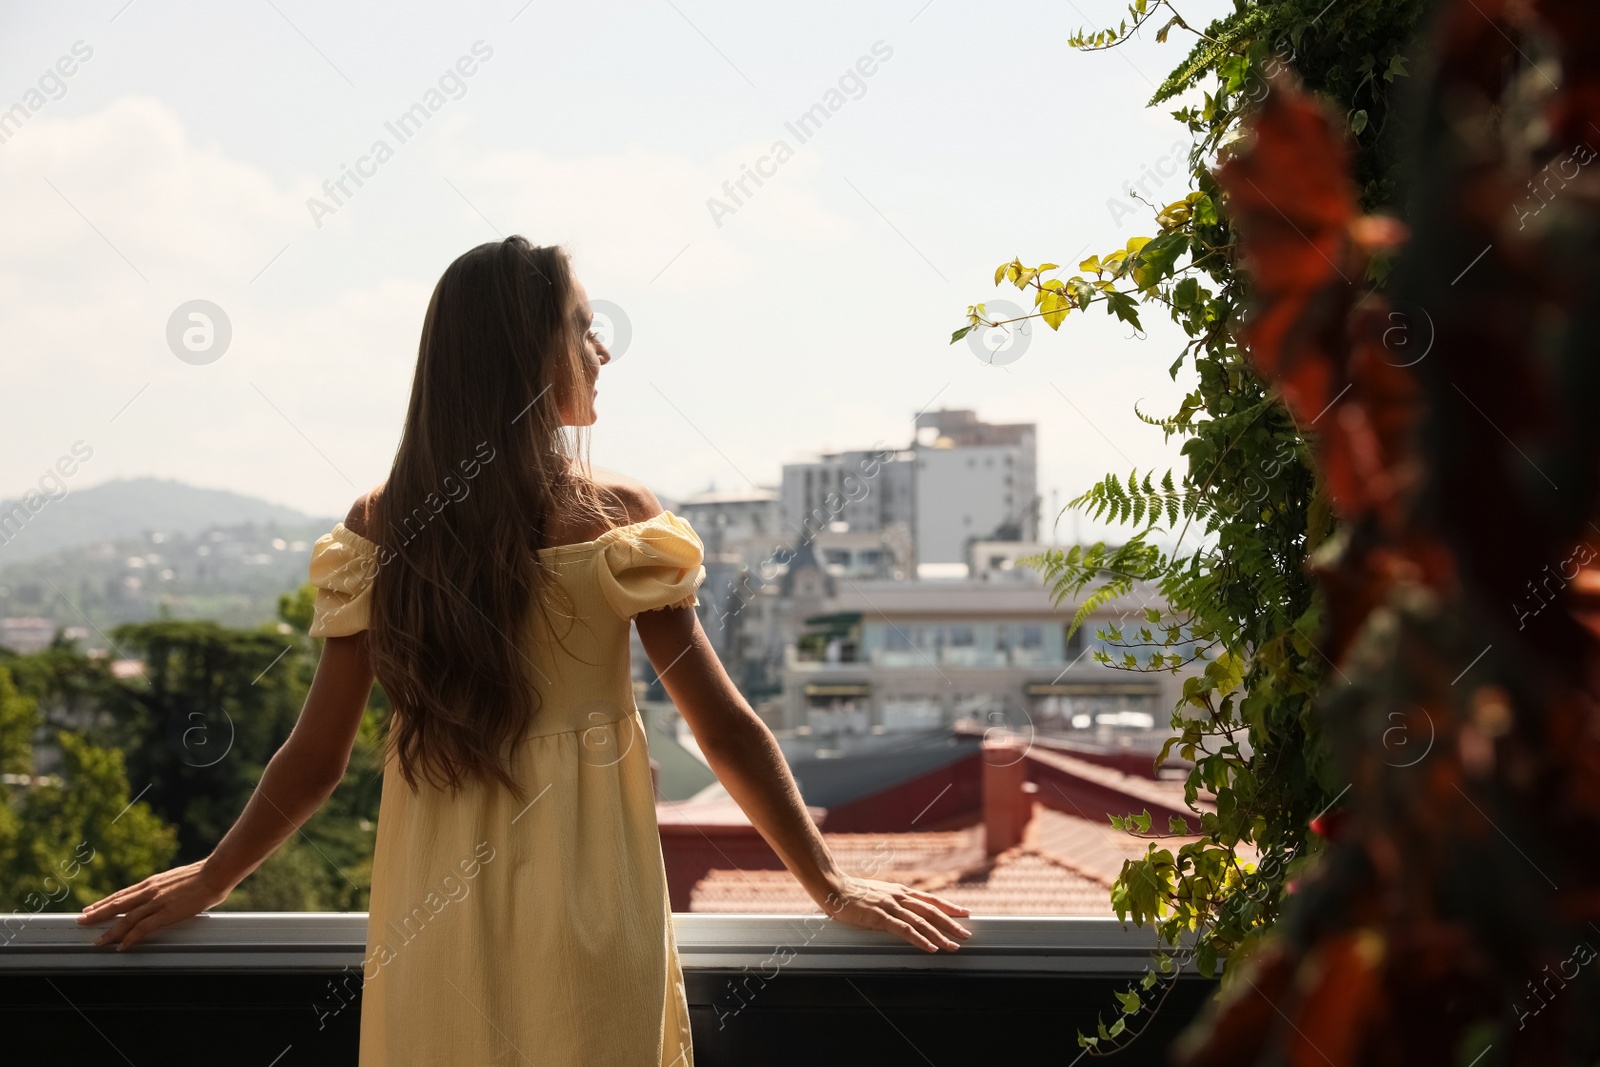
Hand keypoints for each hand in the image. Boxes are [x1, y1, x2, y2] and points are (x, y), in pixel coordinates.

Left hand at [75, 860, 232, 950]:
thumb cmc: (203, 875)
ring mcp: (157, 902)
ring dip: (110, 931)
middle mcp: (150, 891)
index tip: (90, 908)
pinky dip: (131, 937)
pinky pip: (143, 927)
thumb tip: (165, 894)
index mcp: (153, 882)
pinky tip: (122, 946)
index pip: (122, 894)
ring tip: (97, 941)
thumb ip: (167, 888)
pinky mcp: (167, 913)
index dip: (104, 903)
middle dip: (97, 914)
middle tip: (81, 921)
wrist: (215, 873)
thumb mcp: (178, 879)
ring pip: (126, 919)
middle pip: (117, 905)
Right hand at [817, 875, 971, 951]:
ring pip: (922, 922)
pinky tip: (931, 947)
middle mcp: (899, 897)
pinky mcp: (880, 918)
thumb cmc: (852, 893)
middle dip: (952, 923)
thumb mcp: (878, 893)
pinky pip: (905, 930)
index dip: (949, 907)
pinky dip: (920, 939)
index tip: (965, 913)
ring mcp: (891, 907)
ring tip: (954, 945)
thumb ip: (892, 900)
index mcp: (900, 891)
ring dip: (940, 935)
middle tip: (967, 934)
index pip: (930, 899)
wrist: (833, 887)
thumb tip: (903, 909)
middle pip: (932, 911)